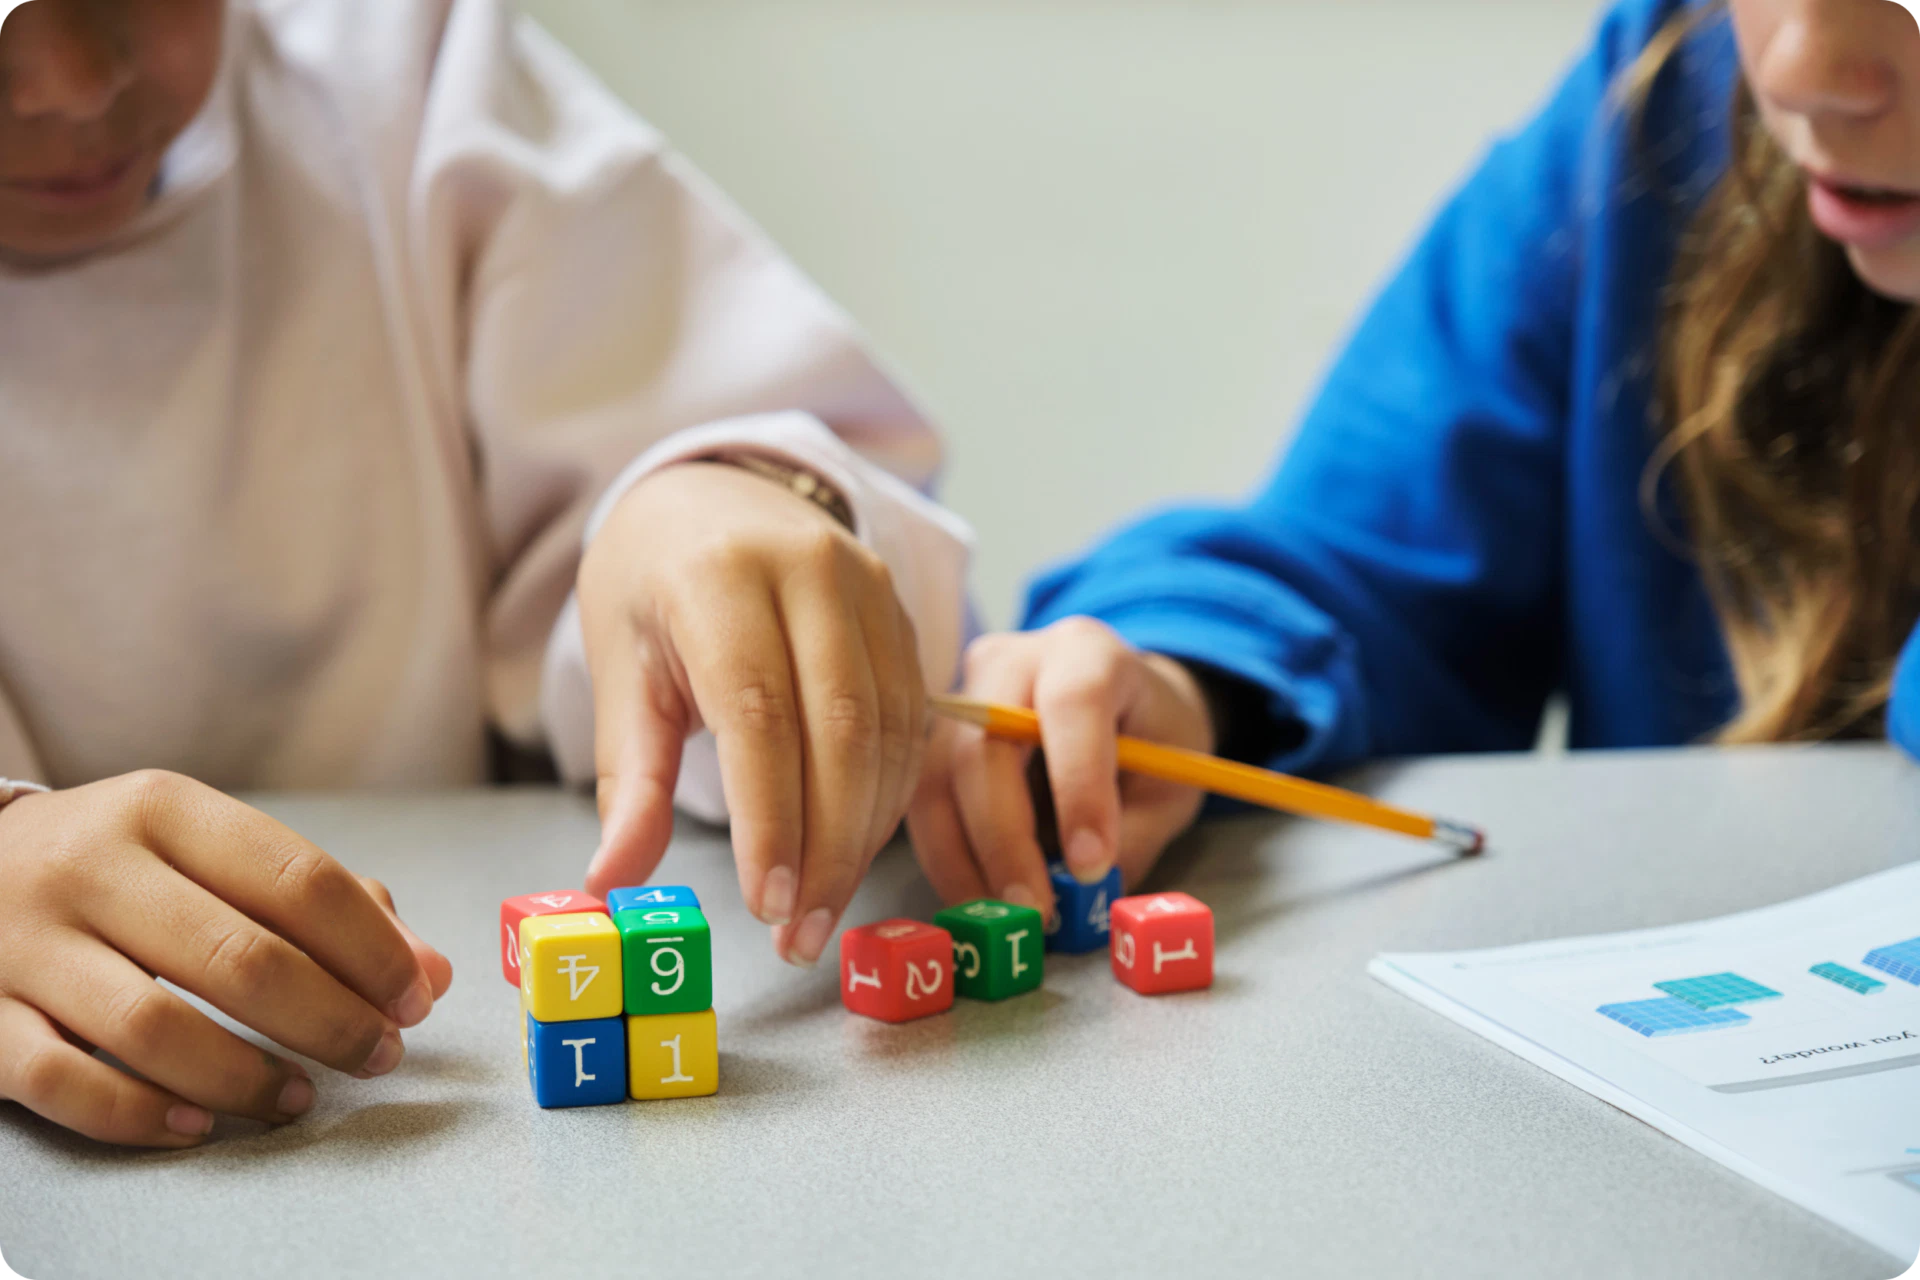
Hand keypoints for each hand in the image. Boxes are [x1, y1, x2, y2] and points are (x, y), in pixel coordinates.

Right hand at [0, 772, 452, 1147]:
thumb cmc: (119, 866)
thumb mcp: (206, 849)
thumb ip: (322, 904)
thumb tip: (429, 972)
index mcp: (165, 810)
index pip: (297, 881)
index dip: (372, 950)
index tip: (416, 998)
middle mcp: (92, 867)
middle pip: (242, 958)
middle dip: (332, 1020)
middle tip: (378, 1056)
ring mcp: (26, 944)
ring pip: (154, 1028)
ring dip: (245, 1076)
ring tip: (298, 1098)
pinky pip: (63, 1083)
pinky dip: (140, 1115)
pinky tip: (199, 1124)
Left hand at [579, 461, 926, 965]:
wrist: (715, 494)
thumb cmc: (654, 586)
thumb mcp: (621, 669)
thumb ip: (629, 779)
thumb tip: (612, 882)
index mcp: (719, 575)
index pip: (759, 711)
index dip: (770, 817)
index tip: (765, 902)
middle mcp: (809, 569)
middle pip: (841, 728)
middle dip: (827, 846)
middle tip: (799, 932)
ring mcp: (869, 587)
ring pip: (890, 732)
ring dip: (863, 834)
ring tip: (821, 908)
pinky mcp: (903, 613)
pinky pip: (913, 721)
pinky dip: (888, 797)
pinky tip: (852, 847)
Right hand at [906, 618, 1213, 912]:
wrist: (1117, 699)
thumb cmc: (1149, 738)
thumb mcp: (1170, 781)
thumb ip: (1131, 834)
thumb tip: (1078, 897)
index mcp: (1087, 653)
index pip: (1073, 704)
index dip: (1078, 786)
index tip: (1090, 864)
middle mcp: (1011, 660)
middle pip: (983, 747)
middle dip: (1004, 841)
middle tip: (1032, 911)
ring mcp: (961, 695)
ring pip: (935, 779)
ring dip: (961, 859)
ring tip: (998, 918)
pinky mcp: (932, 734)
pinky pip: (920, 800)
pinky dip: (944, 857)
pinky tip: (972, 897)